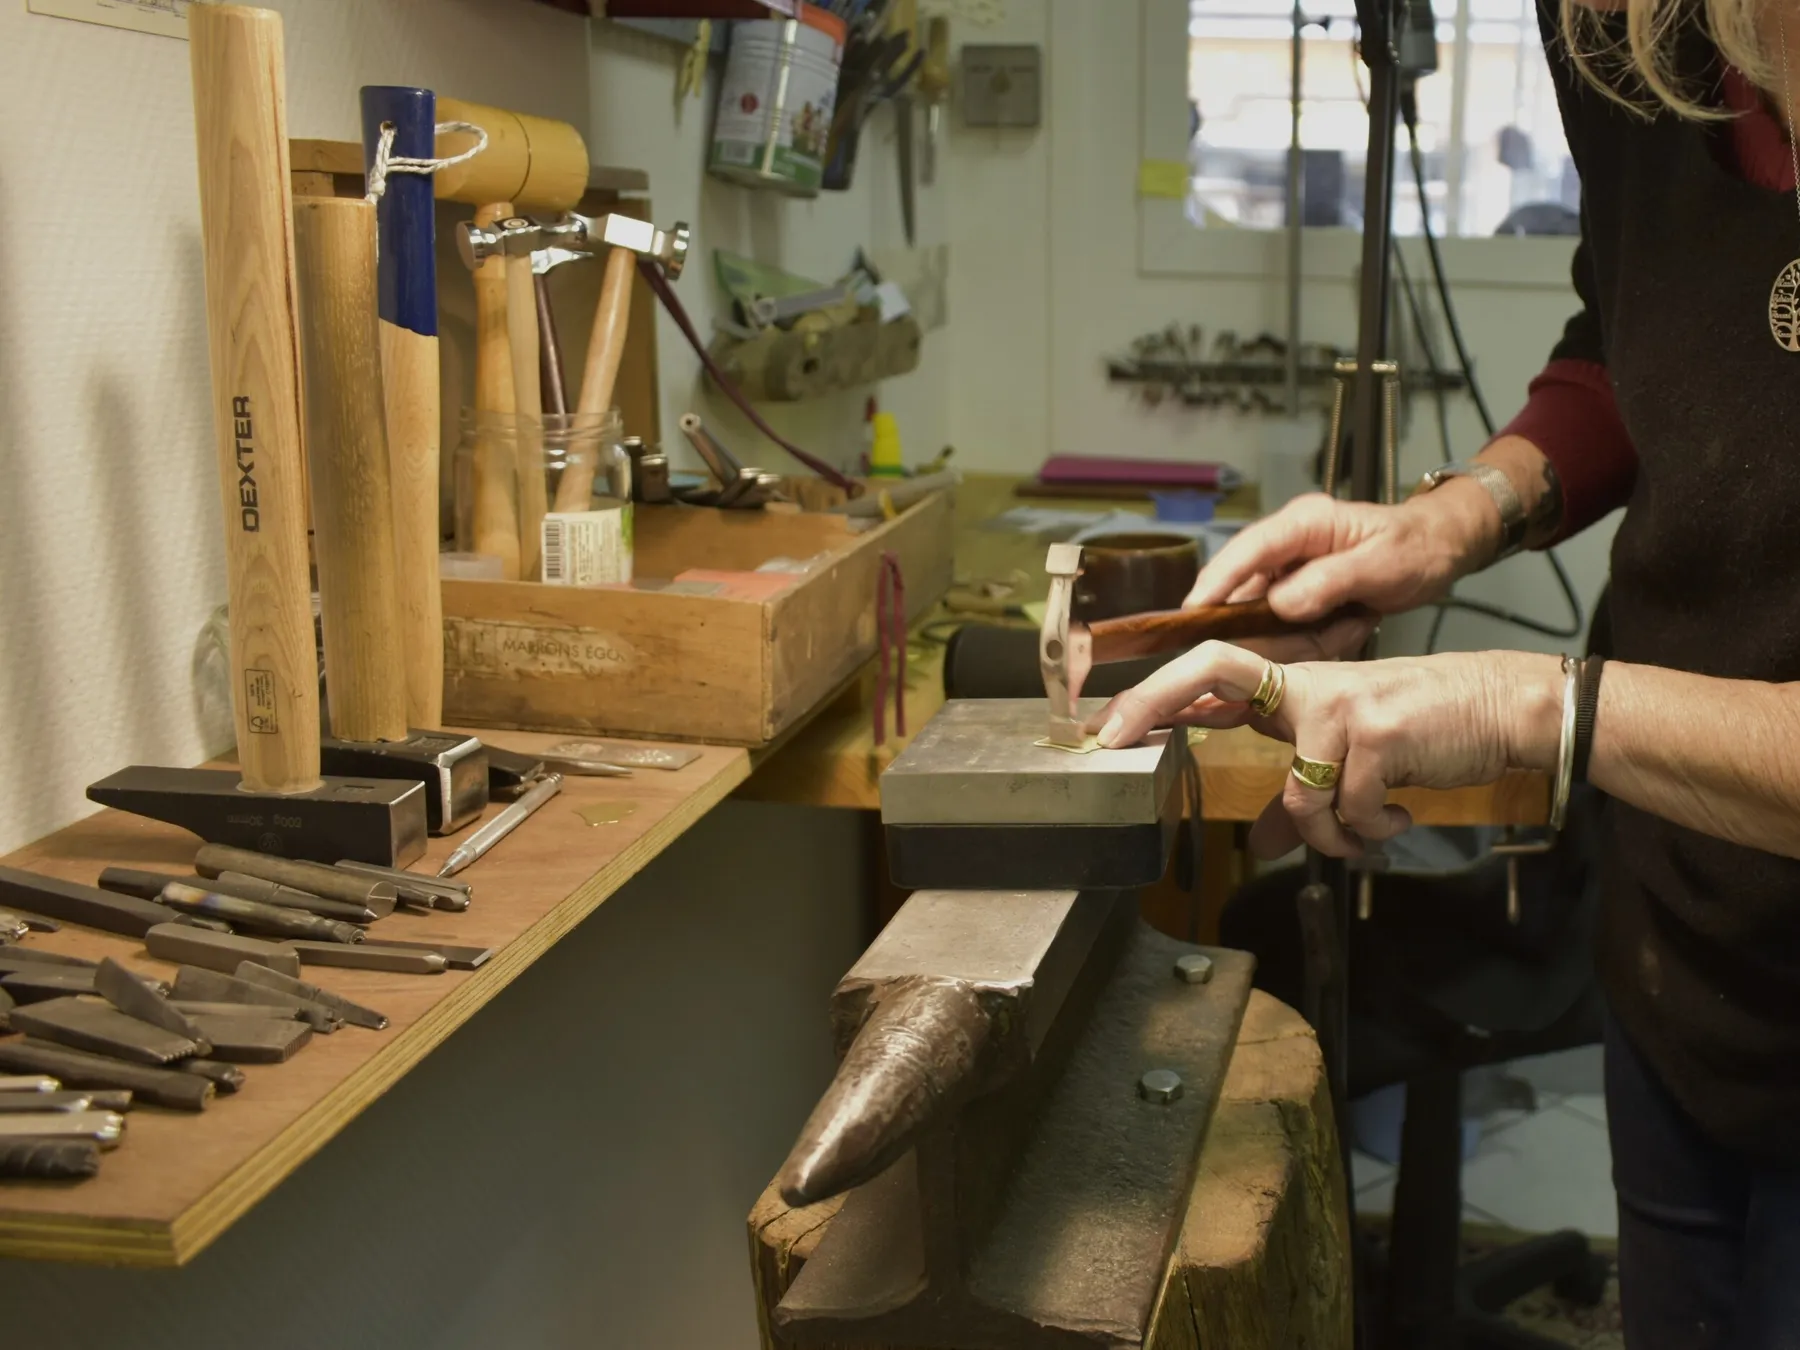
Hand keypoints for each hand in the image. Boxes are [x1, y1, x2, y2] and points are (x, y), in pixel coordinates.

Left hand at [1086, 641, 1561, 858]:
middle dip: (1154, 700)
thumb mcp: (1355, 758)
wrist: (1505, 707)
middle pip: (1212, 671)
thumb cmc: (1427, 727)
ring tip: (1367, 830)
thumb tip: (1265, 844)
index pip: (1214, 670)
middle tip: (1114, 737)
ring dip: (1330, 836)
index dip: (1158, 691)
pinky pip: (1345, 812)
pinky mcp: (1375, 734)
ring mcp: (1339, 704)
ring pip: (1296, 797)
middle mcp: (1309, 686)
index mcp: (1298, 688)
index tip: (1109, 724)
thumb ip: (1303, 794)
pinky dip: (1370, 831)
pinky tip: (1396, 816)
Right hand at [1186, 487, 1501, 619]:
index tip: (1192, 615)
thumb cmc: (1416, 548)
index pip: (1245, 551)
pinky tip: (1350, 629)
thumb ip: (1331, 581)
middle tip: (1316, 639)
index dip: (1215, 584)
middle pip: (1246, 590)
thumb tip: (1280, 604)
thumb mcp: (1382, 564)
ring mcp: (1288, 567)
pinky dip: (1311, 638)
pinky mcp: (1295, 589)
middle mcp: (1286, 542)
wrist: (1441, 546)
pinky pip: (1286, 624)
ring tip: (1351, 627)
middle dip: (1270, 627)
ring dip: (1300, 636)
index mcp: (1303, 523)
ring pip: (1266, 614)